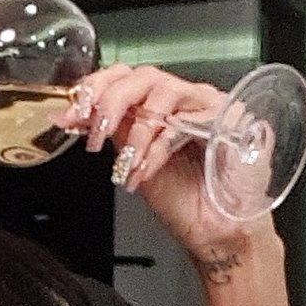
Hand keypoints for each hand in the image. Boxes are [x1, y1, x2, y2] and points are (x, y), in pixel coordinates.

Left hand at [59, 64, 274, 262]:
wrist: (211, 229)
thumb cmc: (180, 198)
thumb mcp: (132, 159)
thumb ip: (111, 131)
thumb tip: (74, 115)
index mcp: (157, 104)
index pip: (125, 75)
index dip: (97, 87)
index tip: (76, 112)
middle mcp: (182, 99)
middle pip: (143, 76)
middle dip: (112, 102)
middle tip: (97, 133)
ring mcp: (207, 106)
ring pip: (164, 93)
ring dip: (137, 130)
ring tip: (127, 163)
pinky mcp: (230, 119)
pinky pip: (187, 122)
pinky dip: (159, 149)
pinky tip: (147, 172)